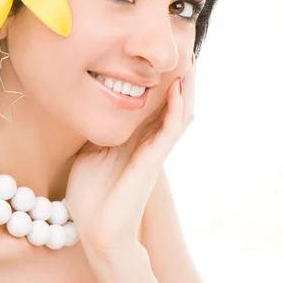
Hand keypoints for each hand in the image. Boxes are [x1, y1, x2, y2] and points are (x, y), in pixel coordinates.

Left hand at [66, 61, 195, 252]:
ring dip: (188, 89)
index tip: (167, 58)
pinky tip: (178, 87)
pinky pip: (171, 130)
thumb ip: (100, 132)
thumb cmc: (93, 196)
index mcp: (138, 141)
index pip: (158, 106)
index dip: (165, 82)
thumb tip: (94, 109)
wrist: (97, 230)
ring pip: (181, 115)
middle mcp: (152, 144)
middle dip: (183, 80)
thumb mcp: (91, 152)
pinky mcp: (154, 161)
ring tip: (191, 63)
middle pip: (176, 106)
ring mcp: (156, 152)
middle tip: (189, 53)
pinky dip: (176, 108)